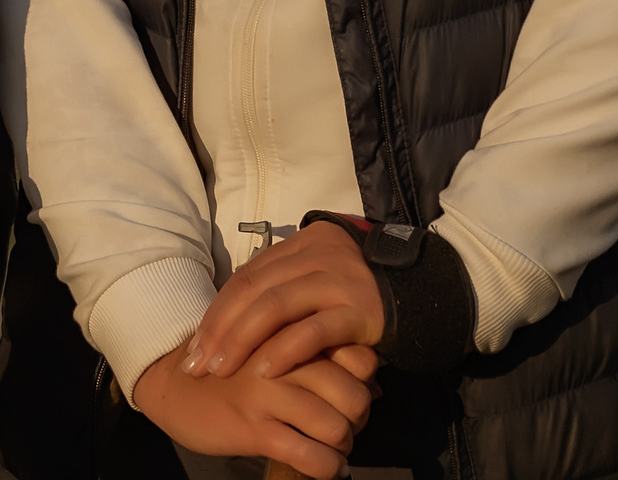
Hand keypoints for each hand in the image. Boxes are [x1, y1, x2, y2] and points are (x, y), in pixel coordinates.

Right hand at [130, 340, 376, 477]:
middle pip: (354, 394)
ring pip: (335, 427)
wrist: (173, 382)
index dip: (365, 381)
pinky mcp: (252, 428)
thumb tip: (377, 386)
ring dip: (343, 446)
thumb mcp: (275, 351)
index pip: (358, 357)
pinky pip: (308, 455)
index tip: (351, 394)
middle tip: (345, 426)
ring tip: (334, 449)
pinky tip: (326, 468)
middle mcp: (283, 361)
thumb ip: (321, 359)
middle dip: (358, 419)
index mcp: (291, 335)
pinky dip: (327, 468)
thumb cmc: (233, 370)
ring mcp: (267, 395)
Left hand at [185, 222, 384, 382]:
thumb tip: (228, 319)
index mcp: (299, 246)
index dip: (215, 313)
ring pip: (275, 307)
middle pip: (252, 291)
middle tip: (197, 365)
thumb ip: (281, 289)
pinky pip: (314, 330)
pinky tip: (264, 371)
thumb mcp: (315, 283)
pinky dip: (285, 350)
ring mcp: (336, 280)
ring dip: (241, 341)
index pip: (245, 278)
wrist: (423, 295)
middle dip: (219, 330)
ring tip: (220, 370)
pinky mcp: (359, 310)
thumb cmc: (357, 298)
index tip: (194, 347)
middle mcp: (314, 256)